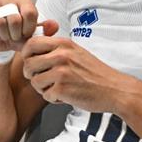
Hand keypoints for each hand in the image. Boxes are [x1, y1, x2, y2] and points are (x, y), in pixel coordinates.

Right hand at [0, 0, 56, 51]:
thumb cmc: (15, 34)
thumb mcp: (32, 35)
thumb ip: (45, 30)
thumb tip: (53, 25)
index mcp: (23, 1)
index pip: (29, 13)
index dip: (28, 29)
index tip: (26, 34)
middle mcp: (8, 0)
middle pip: (15, 19)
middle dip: (16, 34)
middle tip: (14, 36)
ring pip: (1, 23)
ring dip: (4, 35)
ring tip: (5, 36)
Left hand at [21, 33, 141, 109]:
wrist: (115, 90)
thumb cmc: (95, 73)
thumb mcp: (76, 52)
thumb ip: (56, 49)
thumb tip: (32, 48)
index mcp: (63, 45)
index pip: (31, 43)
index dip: (26, 54)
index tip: (30, 61)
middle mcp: (61, 56)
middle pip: (28, 64)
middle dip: (31, 74)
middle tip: (42, 78)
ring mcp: (61, 72)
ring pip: (34, 81)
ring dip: (42, 88)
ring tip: (56, 88)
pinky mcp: (63, 89)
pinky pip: (45, 95)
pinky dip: (53, 98)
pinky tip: (64, 95)